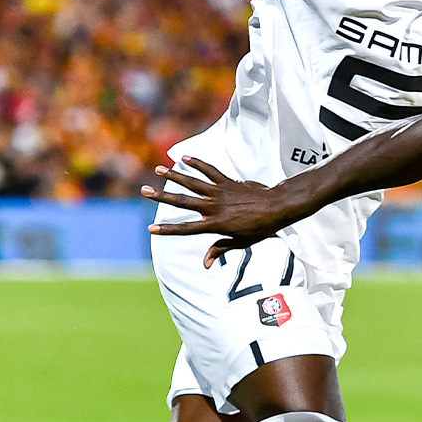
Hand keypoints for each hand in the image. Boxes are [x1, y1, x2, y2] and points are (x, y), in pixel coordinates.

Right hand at [142, 159, 299, 266]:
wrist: (277, 208)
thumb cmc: (260, 228)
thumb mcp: (240, 243)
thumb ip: (220, 249)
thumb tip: (205, 263)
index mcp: (216, 224)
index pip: (187, 229)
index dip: (168, 229)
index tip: (150, 229)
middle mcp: (214, 207)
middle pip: (183, 202)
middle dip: (162, 197)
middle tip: (144, 191)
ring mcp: (220, 193)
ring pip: (193, 183)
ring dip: (174, 176)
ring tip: (158, 170)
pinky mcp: (228, 182)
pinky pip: (210, 171)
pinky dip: (198, 164)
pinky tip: (184, 158)